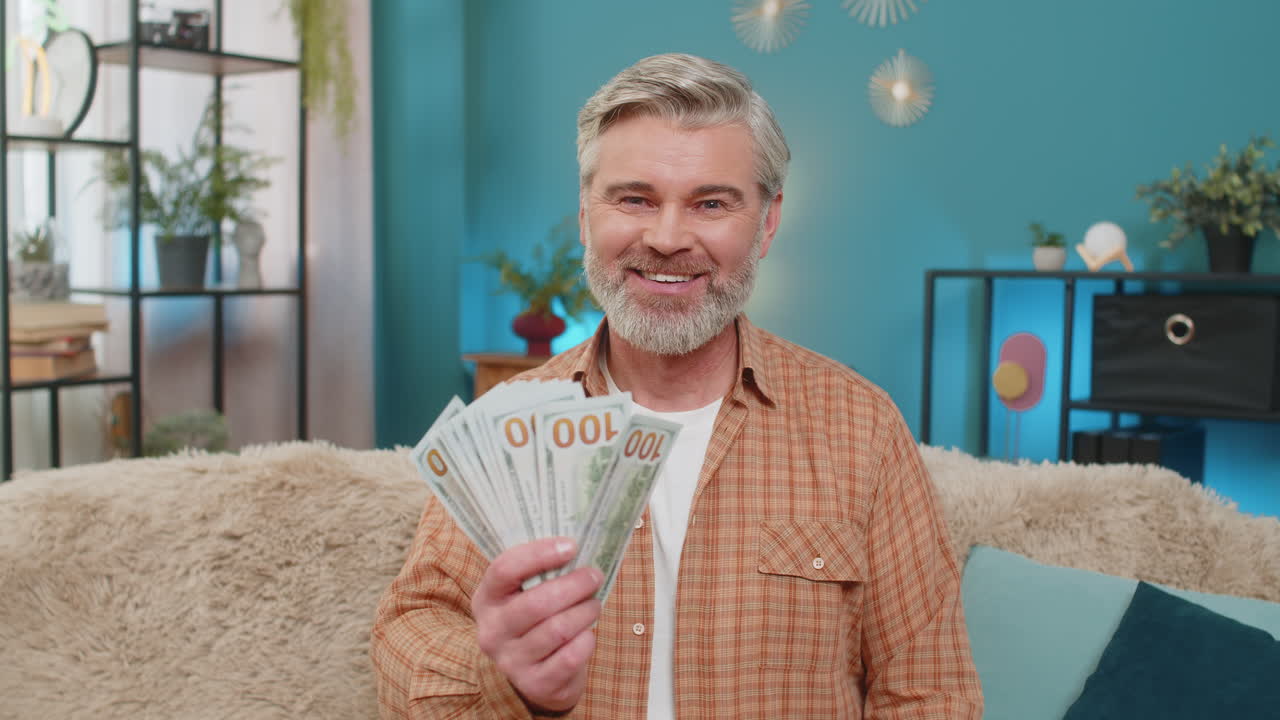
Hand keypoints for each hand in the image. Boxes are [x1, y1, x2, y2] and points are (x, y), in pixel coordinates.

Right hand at [472, 537, 603, 713]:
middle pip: (536, 602)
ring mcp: (510, 661)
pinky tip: (588, 634)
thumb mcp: (525, 594)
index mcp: (486, 599)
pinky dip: (586, 641)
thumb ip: (542, 572)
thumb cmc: (535, 620)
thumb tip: (579, 546)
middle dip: (574, 585)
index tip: (571, 546)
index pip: (504, 569)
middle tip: (594, 575)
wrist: (533, 675)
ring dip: (585, 611)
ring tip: (594, 604)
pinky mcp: (534, 684)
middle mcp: (492, 631)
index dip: (539, 554)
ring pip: (558, 629)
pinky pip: (570, 657)